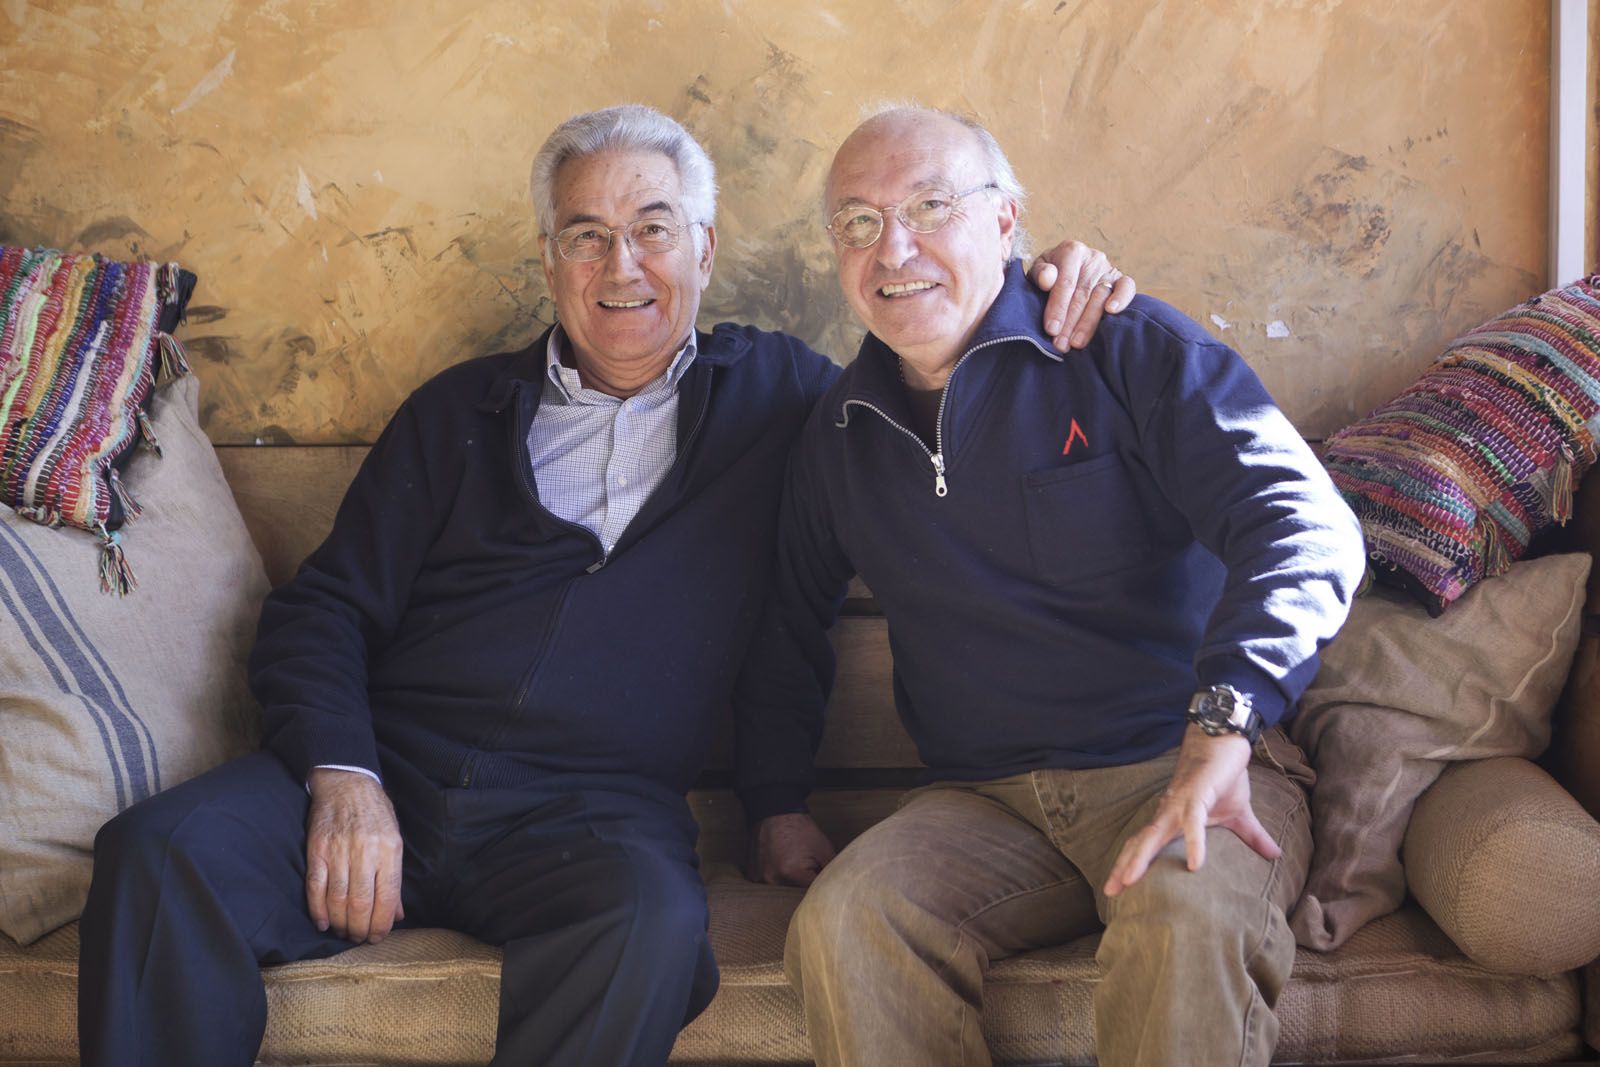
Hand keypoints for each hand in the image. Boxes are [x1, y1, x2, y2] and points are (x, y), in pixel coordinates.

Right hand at [305, 768, 404, 942]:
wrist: (347, 783)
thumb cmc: (376, 813)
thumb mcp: (394, 839)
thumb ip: (394, 877)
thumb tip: (397, 914)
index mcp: (389, 849)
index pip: (386, 896)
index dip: (381, 923)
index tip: (378, 937)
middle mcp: (364, 851)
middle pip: (361, 902)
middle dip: (361, 928)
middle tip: (360, 939)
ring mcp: (338, 850)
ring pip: (337, 899)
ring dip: (340, 923)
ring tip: (345, 933)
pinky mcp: (317, 850)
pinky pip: (315, 887)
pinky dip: (318, 910)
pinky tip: (324, 923)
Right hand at [745, 812, 836, 886]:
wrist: (775, 811)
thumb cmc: (800, 829)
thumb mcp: (823, 848)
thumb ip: (833, 871)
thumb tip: (838, 888)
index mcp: (791, 873)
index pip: (811, 892)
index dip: (819, 884)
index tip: (821, 875)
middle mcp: (772, 879)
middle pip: (794, 894)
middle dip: (804, 884)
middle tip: (807, 865)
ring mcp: (759, 877)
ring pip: (781, 890)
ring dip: (789, 882)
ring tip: (792, 862)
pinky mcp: (752, 875)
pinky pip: (768, 884)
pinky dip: (776, 877)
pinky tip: (780, 862)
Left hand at [1027, 240, 1137, 350]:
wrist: (1064, 271)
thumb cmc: (1049, 277)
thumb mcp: (1038, 273)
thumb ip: (1039, 274)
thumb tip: (1047, 279)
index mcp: (1071, 251)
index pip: (1065, 282)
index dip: (1058, 307)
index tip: (1051, 329)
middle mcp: (1092, 258)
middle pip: (1082, 293)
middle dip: (1070, 322)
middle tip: (1061, 344)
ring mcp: (1108, 269)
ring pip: (1101, 297)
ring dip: (1088, 323)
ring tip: (1077, 343)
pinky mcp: (1121, 280)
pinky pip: (1127, 287)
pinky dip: (1121, 299)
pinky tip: (1112, 312)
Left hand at [1103, 726, 1279, 897]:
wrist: (1225, 742)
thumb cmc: (1224, 777)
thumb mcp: (1238, 814)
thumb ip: (1252, 837)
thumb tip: (1275, 855)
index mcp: (1172, 819)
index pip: (1144, 844)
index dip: (1128, 864)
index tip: (1115, 888)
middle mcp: (1169, 813)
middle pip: (1140, 843)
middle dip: (1123, 866)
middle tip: (1110, 892)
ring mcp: (1180, 804)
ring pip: (1154, 834)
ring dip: (1140, 857)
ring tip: (1129, 881)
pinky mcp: (1198, 795)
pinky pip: (1193, 823)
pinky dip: (1193, 843)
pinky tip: (1195, 865)